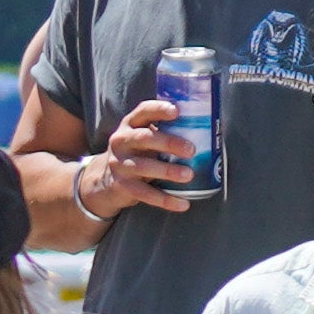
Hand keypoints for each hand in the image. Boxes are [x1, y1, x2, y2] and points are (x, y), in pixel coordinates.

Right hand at [82, 96, 199, 216]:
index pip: (143, 111)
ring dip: (168, 171)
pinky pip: (145, 194)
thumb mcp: (145, 138)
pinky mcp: (122, 186)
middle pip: (144, 138)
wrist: (105, 180)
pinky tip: (184, 204)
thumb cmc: (137, 153)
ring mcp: (119, 164)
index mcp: (130, 125)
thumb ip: (166, 131)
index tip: (177, 111)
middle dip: (168, 143)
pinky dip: (165, 200)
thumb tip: (209, 127)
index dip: (159, 109)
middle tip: (191, 150)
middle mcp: (121, 141)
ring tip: (189, 174)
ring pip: (143, 167)